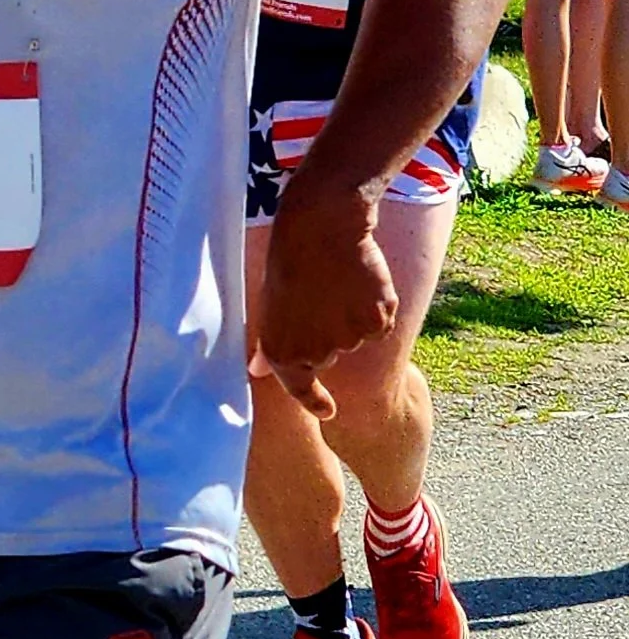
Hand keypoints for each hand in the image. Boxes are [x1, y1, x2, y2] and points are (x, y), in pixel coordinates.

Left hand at [256, 176, 398, 419]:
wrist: (321, 226)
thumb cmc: (290, 258)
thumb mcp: (271, 304)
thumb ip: (270, 343)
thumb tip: (258, 370)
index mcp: (283, 352)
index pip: (300, 387)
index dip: (314, 401)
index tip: (327, 411)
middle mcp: (316, 354)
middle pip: (331, 354)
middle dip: (327, 330)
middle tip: (318, 292)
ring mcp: (349, 341)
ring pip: (358, 336)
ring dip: (352, 314)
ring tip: (338, 279)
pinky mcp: (377, 323)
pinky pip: (380, 324)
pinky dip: (375, 306)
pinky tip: (362, 281)